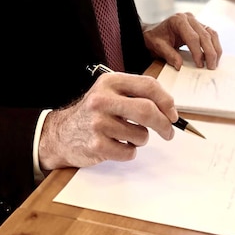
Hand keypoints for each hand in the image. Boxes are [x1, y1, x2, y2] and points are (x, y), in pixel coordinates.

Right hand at [37, 72, 177, 170]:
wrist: (62, 134)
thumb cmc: (95, 113)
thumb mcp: (111, 93)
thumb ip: (138, 95)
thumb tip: (170, 109)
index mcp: (110, 82)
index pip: (148, 86)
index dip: (166, 101)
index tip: (173, 114)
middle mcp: (102, 99)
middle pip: (147, 110)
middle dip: (164, 124)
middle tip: (169, 133)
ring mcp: (98, 123)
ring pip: (140, 135)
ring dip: (141, 139)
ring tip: (127, 136)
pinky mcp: (96, 145)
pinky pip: (129, 152)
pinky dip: (129, 152)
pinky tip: (116, 145)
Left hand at [143, 12, 221, 69]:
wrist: (153, 32)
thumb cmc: (154, 38)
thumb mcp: (157, 47)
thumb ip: (168, 55)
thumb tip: (179, 65)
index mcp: (177, 20)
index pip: (192, 37)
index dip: (198, 52)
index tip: (200, 65)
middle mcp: (188, 18)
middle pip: (205, 35)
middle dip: (210, 52)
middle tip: (211, 67)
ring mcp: (195, 21)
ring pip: (211, 34)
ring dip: (215, 49)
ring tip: (215, 63)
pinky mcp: (199, 26)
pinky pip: (211, 35)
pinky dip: (214, 46)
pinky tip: (214, 56)